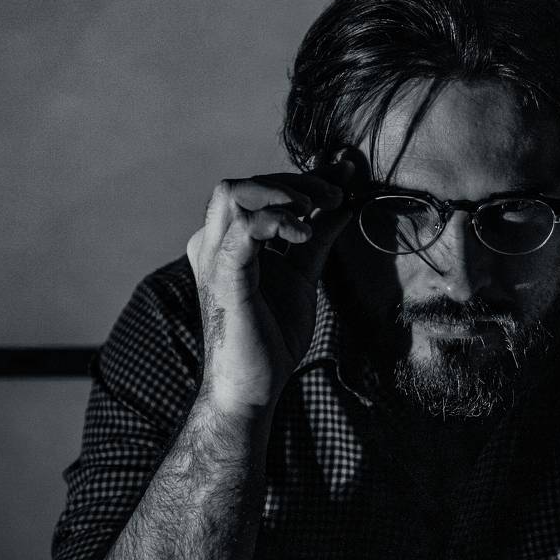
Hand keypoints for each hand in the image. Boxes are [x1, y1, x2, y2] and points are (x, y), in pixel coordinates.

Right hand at [186, 153, 355, 416]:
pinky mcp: (223, 277)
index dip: (304, 175)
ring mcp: (214, 258)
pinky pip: (243, 229)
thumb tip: (344, 202)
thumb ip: (318, 236)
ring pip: (234, 193)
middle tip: (335, 196)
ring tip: (313, 212)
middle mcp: (214, 243)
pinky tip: (303, 233)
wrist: (253, 388)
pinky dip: (276, 220)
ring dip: (280, 193)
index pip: (260, 190)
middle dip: (296, 181)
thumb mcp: (302, 274)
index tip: (345, 172)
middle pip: (246, 184)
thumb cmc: (271, 336)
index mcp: (228, 241)